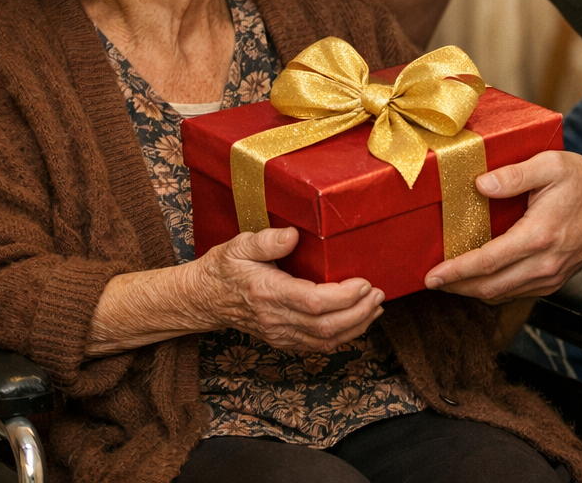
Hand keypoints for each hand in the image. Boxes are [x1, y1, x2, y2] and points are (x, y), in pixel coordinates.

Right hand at [185, 227, 385, 351]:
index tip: (364, 282)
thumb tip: (293, 235)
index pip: (314, 302)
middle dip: (359, 313)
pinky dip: (343, 336)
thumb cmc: (222, 269)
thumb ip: (266, 240)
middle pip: (326, 327)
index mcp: (268, 293)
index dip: (344, 296)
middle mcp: (276, 320)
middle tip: (379, 293)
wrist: (202, 300)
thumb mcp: (239, 245)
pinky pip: (318, 346)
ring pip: (325, 341)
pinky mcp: (283, 340)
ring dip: (356, 326)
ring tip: (376, 306)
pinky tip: (357, 321)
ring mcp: (280, 334)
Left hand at [424, 151, 581, 301]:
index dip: (457, 271)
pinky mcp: (555, 279)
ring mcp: (552, 275)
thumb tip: (481, 185)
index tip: (432, 275)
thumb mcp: (549, 165)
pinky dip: (494, 290)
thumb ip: (513, 175)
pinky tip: (481, 278)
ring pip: (504, 295)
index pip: (488, 262)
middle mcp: (545, 263)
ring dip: (473, 291)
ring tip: (450, 281)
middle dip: (457, 287)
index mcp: (539, 235)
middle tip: (431, 281)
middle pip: (491, 287)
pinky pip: (518, 292)